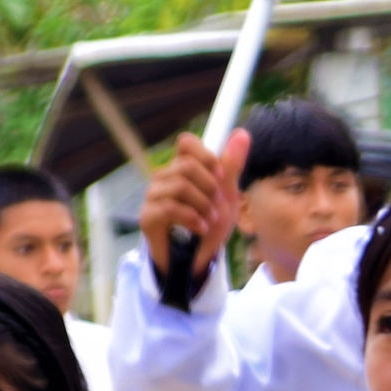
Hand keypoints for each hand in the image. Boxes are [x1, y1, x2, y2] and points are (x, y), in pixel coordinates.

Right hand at [142, 129, 249, 285]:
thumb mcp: (227, 193)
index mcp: (183, 167)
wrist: (199, 258)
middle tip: (218, 205)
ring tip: (211, 220)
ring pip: (179, 187)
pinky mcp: (148, 217)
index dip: (205, 155)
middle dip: (209, 187)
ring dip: (203, 206)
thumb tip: (242, 132)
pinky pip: (168, 208)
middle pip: (186, 166)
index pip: (186, 142)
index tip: (220, 175)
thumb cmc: (210, 221)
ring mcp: (153, 196)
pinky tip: (201, 229)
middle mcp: (165, 177)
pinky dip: (192, 219)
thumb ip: (232, 165)